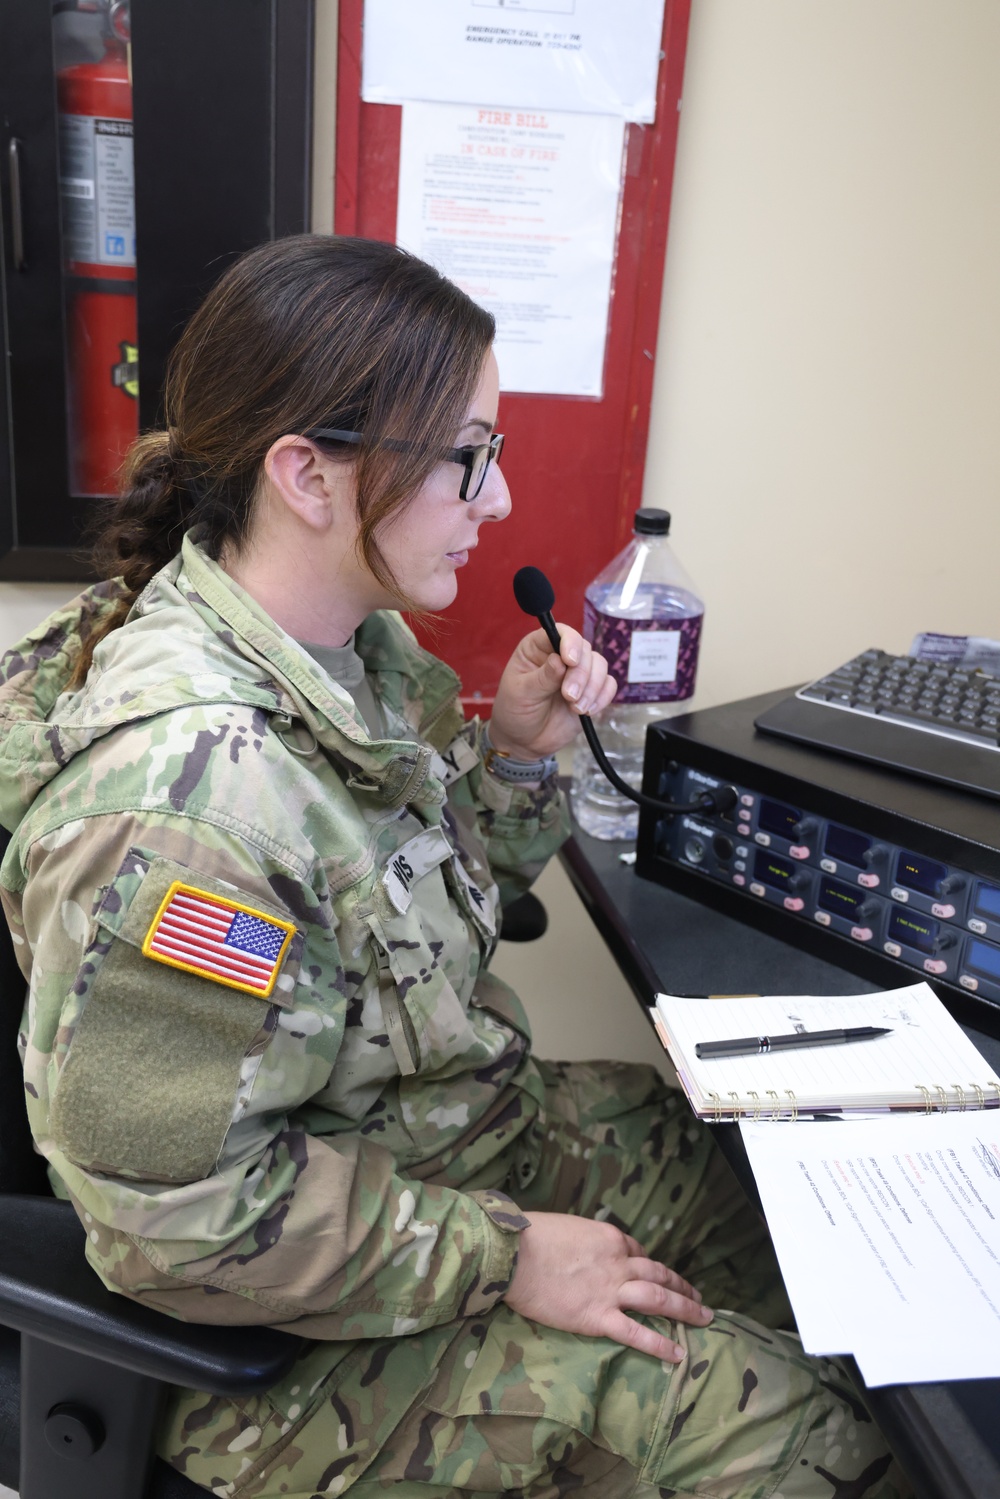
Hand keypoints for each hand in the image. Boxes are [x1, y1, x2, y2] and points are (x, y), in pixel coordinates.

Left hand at [488, 625, 616, 760]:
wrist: (525, 741)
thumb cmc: (515, 712)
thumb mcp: (521, 694)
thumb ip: (542, 677)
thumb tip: (560, 660)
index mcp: (538, 648)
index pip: (560, 632)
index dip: (570, 642)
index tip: (570, 661)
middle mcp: (560, 655)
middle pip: (585, 649)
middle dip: (581, 674)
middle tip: (569, 696)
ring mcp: (577, 673)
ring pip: (600, 665)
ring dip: (592, 687)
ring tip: (576, 708)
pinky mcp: (591, 691)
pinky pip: (608, 685)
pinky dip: (602, 697)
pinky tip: (587, 711)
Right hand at [505, 1212, 712, 1361]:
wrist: (515, 1254)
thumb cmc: (532, 1236)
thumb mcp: (568, 1228)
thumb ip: (584, 1242)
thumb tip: (583, 1250)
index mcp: (610, 1238)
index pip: (640, 1253)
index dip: (652, 1266)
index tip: (659, 1276)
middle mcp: (618, 1263)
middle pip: (660, 1275)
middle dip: (682, 1288)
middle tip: (700, 1299)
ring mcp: (611, 1291)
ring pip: (658, 1299)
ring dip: (684, 1310)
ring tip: (704, 1320)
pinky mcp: (598, 1317)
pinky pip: (636, 1333)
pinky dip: (659, 1344)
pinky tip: (678, 1354)